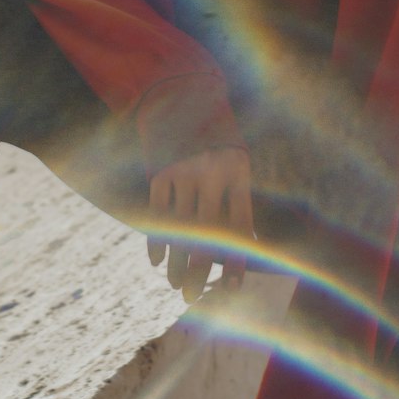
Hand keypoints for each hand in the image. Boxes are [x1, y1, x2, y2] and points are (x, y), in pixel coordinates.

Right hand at [146, 147, 253, 302]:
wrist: (188, 102)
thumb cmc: (219, 146)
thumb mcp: (236, 166)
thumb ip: (236, 203)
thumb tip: (241, 252)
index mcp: (237, 173)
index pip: (238, 224)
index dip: (236, 259)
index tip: (232, 289)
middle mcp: (211, 172)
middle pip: (205, 231)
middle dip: (198, 269)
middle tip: (191, 296)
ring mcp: (184, 170)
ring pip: (179, 227)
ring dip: (175, 261)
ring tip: (175, 284)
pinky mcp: (161, 169)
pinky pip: (157, 212)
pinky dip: (156, 239)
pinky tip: (157, 261)